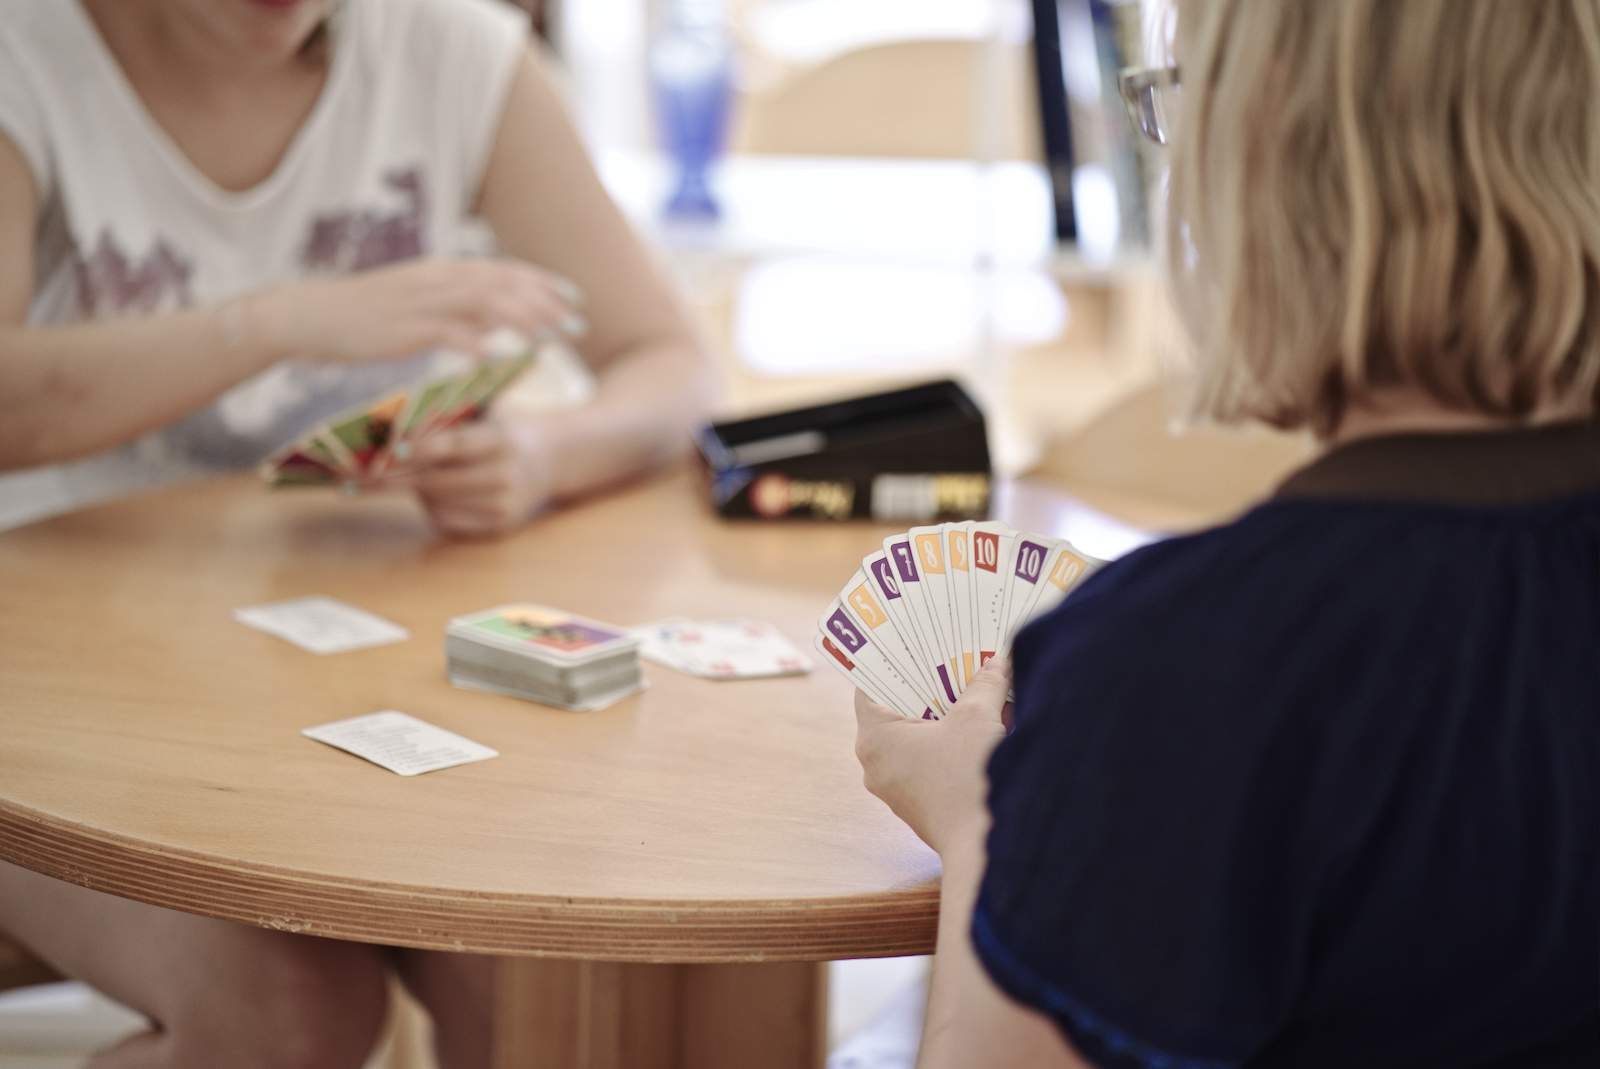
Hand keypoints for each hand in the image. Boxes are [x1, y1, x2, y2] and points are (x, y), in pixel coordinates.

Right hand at [250, 257, 584, 364]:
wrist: (309, 316)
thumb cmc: (366, 317)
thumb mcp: (421, 308)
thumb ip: (461, 313)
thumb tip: (499, 326)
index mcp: (443, 271)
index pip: (505, 270)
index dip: (543, 283)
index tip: (576, 299)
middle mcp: (437, 280)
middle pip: (503, 285)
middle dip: (546, 303)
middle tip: (578, 324)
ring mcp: (421, 302)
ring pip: (483, 304)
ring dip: (522, 320)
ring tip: (552, 340)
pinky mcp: (402, 328)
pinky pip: (446, 333)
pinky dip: (475, 343)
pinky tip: (499, 357)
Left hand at [397, 416, 551, 537]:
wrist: (547, 461)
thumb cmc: (500, 433)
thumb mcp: (484, 416)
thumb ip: (445, 425)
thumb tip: (392, 441)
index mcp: (503, 440)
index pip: (454, 446)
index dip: (419, 450)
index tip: (389, 452)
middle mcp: (507, 475)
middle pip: (439, 481)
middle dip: (400, 478)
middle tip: (370, 475)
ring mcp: (504, 504)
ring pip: (438, 504)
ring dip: (415, 492)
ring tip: (412, 477)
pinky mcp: (499, 526)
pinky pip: (447, 522)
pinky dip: (430, 508)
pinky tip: (432, 495)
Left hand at [854, 656, 1012, 855]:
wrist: (987, 850)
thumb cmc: (970, 778)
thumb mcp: (977, 718)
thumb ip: (984, 683)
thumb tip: (996, 661)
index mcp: (875, 738)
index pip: (872, 685)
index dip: (894, 661)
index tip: (914, 641)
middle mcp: (877, 765)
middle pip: (898, 710)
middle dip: (928, 684)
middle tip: (952, 655)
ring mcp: (898, 789)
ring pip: (917, 738)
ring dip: (944, 714)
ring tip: (971, 684)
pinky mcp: (922, 806)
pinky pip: (930, 762)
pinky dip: (951, 742)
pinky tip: (982, 725)